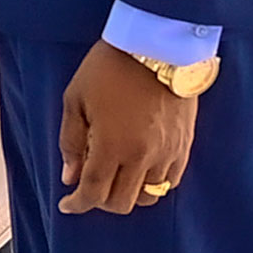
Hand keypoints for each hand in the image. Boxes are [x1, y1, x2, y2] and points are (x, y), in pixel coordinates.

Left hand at [60, 44, 196, 214]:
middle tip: (88, 187)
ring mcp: (168, 153)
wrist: (157, 47)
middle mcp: (142, 156)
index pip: (94, 192)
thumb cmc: (109, 69)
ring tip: (114, 176)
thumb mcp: (75, 101)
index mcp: (111, 146)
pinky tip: (138, 170)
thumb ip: (70, 142)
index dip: (77, 204)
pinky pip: (170, 181)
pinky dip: (152, 184)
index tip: (67, 205)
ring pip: (149, 196)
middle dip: (100, 201)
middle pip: (122, 202)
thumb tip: (69, 177)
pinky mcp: (185, 146)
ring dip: (127, 193)